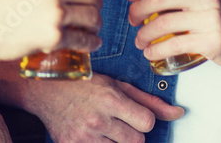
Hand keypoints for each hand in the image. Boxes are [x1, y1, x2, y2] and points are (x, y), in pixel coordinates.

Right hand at [30, 72, 183, 142]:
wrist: (43, 90)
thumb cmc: (82, 83)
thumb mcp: (115, 84)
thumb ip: (148, 100)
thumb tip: (177, 113)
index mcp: (110, 99)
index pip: (147, 123)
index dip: (143, 119)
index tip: (133, 115)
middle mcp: (98, 120)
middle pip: (137, 141)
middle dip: (132, 133)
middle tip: (117, 122)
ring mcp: (84, 137)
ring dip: (117, 142)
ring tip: (105, 129)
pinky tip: (94, 136)